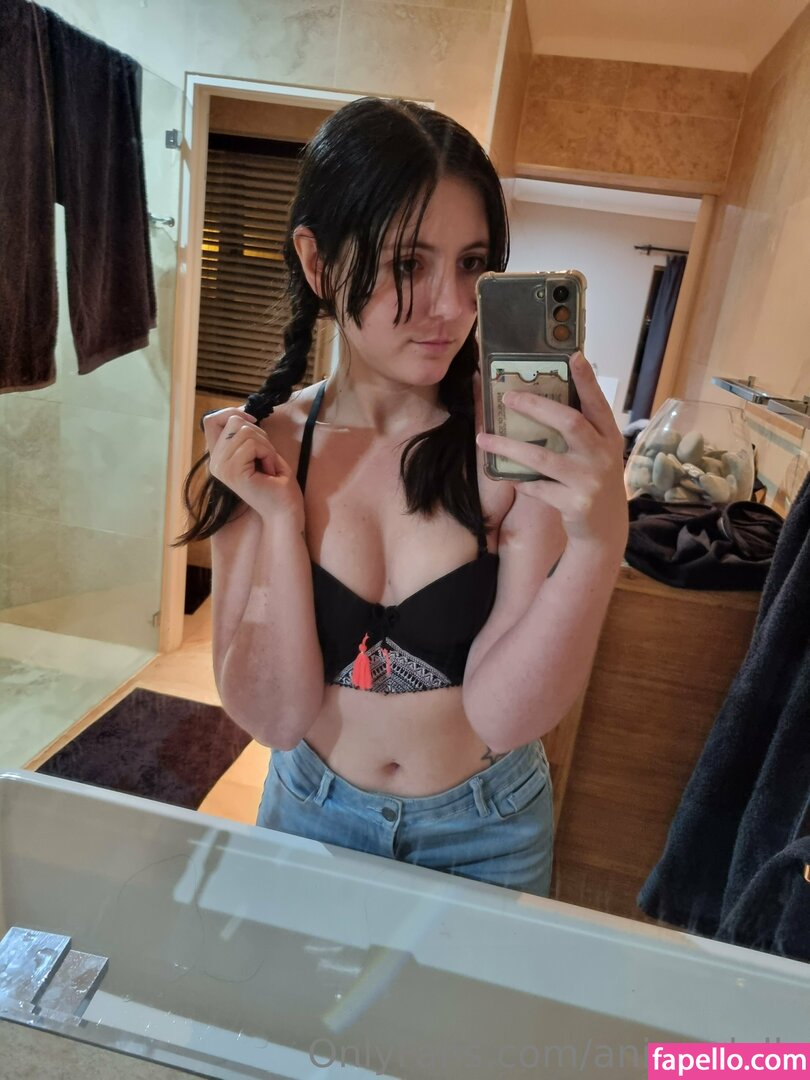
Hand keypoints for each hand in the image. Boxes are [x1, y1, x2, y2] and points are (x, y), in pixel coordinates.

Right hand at [203, 407, 303, 525]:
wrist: (286, 511)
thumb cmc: (277, 483)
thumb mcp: (259, 451)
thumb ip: (245, 434)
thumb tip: (240, 414)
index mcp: (218, 458)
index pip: (211, 420)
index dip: (231, 413)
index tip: (253, 423)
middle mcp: (215, 463)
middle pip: (233, 421)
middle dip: (259, 434)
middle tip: (267, 459)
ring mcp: (221, 468)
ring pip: (245, 431)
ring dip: (266, 446)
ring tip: (268, 467)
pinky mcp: (233, 472)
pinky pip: (252, 444)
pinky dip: (268, 454)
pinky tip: (269, 472)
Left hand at [475, 353, 627, 552]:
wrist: (604, 528)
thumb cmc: (592, 480)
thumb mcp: (596, 453)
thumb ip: (579, 430)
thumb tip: (540, 400)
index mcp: (608, 436)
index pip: (597, 402)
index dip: (586, 380)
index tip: (573, 356)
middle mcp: (602, 455)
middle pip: (569, 422)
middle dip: (537, 407)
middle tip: (508, 397)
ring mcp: (588, 481)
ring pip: (542, 458)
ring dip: (509, 448)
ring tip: (482, 439)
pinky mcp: (574, 504)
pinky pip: (537, 488)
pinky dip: (520, 482)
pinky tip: (507, 476)